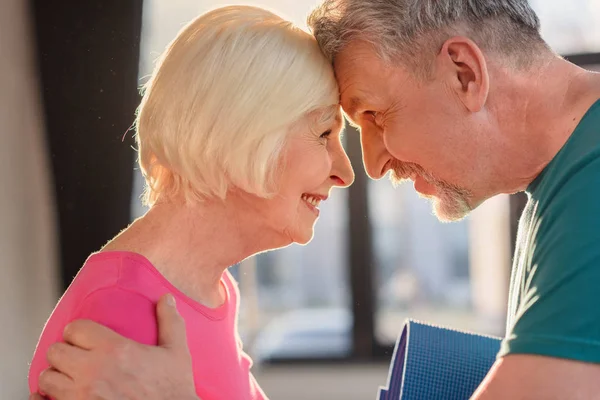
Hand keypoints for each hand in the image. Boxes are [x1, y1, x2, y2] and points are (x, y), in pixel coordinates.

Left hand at [35, 294, 197, 399]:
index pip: (76, 329)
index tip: (83, 337)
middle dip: (65, 352)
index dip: (78, 331)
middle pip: (56, 352)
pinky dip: (47, 399)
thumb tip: (167, 299)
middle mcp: (93, 371)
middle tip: (76, 357)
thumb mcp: (177, 353)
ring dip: (57, 376)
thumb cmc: (173, 391)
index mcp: (115, 350)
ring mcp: (82, 396)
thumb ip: (170, 323)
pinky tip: (55, 396)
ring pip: (47, 378)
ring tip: (70, 377)